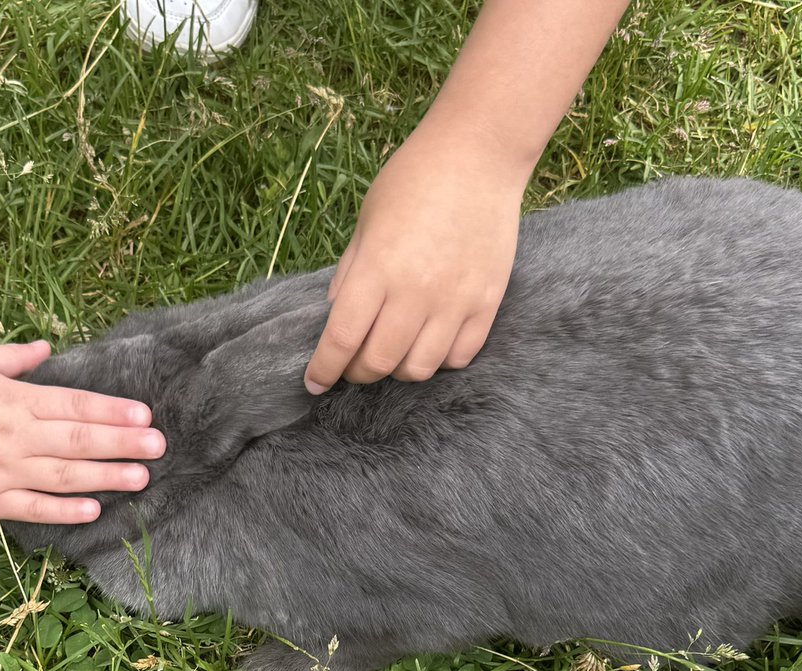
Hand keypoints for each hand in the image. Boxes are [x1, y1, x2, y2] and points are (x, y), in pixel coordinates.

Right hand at [0, 341, 165, 523]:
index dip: (112, 411)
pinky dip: (63, 510)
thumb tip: (48, 347)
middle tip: (159, 446)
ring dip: (105, 477)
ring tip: (141, 477)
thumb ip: (14, 357)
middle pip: (78, 441)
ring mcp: (2, 471)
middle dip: (123, 444)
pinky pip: (31, 508)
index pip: (74, 405)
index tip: (144, 415)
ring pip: (63, 475)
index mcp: (13, 399)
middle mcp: (14, 436)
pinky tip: (93, 509)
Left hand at [304, 128, 525, 391]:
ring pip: (420, 368)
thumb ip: (350, 273)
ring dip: (398, 369)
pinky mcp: (487, 302)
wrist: (478, 155)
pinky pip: (459, 356)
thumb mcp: (366, 222)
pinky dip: (439, 359)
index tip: (314, 382)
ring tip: (392, 352)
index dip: (324, 369)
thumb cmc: (413, 180)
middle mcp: (416, 292)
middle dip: (358, 372)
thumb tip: (335, 318)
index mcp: (377, 269)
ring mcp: (455, 300)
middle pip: (379, 362)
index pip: (342, 340)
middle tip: (353, 365)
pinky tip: (429, 342)